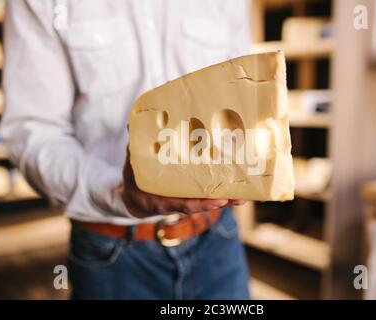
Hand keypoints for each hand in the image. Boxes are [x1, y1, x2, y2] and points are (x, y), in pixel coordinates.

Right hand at [122, 150, 245, 217]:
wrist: (136, 198)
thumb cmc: (136, 180)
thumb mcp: (131, 166)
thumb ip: (134, 149)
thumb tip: (131, 124)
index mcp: (159, 199)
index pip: (181, 204)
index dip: (199, 203)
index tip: (217, 201)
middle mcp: (174, 203)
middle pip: (200, 206)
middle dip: (219, 202)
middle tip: (237, 198)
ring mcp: (183, 201)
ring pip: (207, 203)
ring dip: (226, 200)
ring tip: (244, 196)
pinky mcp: (191, 196)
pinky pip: (208, 197)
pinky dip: (222, 195)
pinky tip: (239, 192)